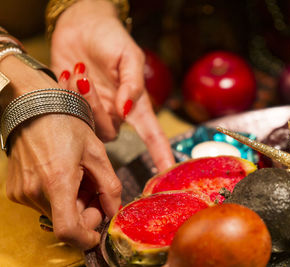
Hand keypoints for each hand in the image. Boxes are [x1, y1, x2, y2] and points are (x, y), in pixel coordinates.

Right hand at [1, 55, 121, 249]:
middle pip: (67, 221)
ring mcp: (22, 192)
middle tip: (95, 189)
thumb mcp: (97, 153)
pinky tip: (66, 176)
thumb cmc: (67, 125)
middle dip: (87, 211)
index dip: (85, 237)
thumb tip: (114, 211)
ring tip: (80, 176)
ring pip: (56, 212)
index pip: (68, 230)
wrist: (34, 108)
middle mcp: (35, 192)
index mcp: (58, 181)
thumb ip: (109, 186)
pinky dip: (60, 197)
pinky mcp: (16, 190)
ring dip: (74, 202)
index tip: (97, 231)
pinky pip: (43, 203)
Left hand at [51, 0, 174, 170]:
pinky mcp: (74, 107)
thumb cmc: (111, 37)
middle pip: (112, 133)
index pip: (152, 135)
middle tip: (86, 78)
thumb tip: (126, 109)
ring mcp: (95, 112)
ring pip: (90, 127)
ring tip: (77, 72)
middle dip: (96, 110)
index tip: (167, 173)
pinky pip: (72, 116)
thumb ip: (132, 84)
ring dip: (81, 101)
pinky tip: (67, 74)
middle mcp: (116, 112)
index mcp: (135, 103)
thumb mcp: (128, 56)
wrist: (80, 25)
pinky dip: (68, 95)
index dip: (160, 154)